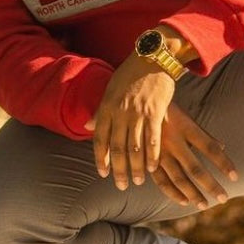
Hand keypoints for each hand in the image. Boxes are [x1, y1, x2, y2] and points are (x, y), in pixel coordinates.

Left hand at [88, 53, 173, 189]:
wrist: (152, 57)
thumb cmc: (130, 74)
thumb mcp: (110, 90)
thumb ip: (100, 111)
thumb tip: (88, 127)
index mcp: (107, 107)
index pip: (100, 140)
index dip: (100, 159)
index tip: (103, 174)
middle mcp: (120, 112)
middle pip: (116, 149)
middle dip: (118, 170)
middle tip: (122, 185)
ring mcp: (138, 113)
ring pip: (134, 148)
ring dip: (136, 168)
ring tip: (138, 181)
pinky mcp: (155, 112)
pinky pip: (152, 140)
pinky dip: (152, 156)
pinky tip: (153, 168)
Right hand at [150, 104, 238, 209]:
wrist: (134, 105)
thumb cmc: (166, 109)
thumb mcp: (185, 116)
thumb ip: (203, 133)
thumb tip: (222, 146)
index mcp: (186, 127)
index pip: (210, 148)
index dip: (223, 163)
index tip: (235, 176)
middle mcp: (173, 142)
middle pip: (195, 168)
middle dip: (210, 185)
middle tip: (223, 198)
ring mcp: (159, 152)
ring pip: (178, 178)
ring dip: (193, 194)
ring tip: (205, 205)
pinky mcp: (147, 160)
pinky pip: (161, 180)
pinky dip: (172, 193)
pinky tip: (184, 201)